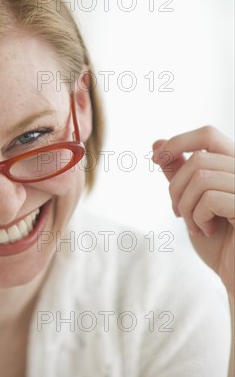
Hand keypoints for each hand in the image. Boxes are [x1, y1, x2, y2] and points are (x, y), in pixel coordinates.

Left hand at [152, 125, 233, 296]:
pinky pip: (210, 197)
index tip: (156, 158)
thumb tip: (157, 143)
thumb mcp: (192, 203)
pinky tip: (206, 231)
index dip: (178, 142)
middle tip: (177, 213)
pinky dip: (198, 216)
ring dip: (186, 205)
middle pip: (198, 158)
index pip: (209, 135)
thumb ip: (180, 174)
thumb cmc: (220, 242)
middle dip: (176, 187)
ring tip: (195, 225)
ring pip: (201, 176)